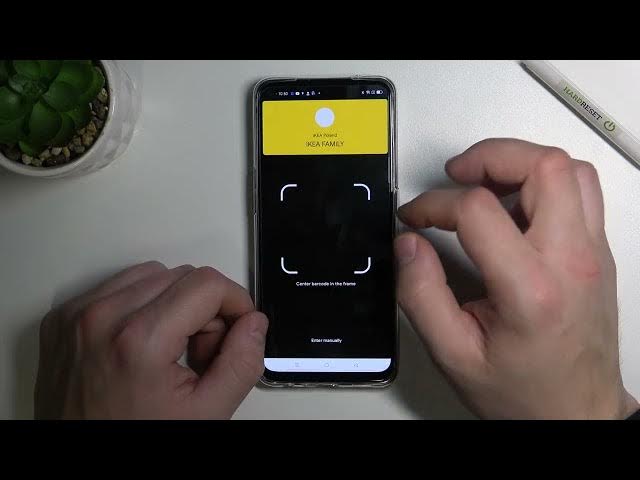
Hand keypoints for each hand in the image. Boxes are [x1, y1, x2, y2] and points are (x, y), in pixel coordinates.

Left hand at [34, 262, 266, 418]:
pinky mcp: (63, 317)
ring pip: (152, 275)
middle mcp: (101, 317)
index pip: (208, 284)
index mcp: (139, 340)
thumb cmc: (133, 438)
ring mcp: (76, 315)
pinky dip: (141, 305)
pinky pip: (119, 286)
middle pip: (182, 276)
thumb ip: (242, 364)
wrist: (81, 460)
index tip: (238, 327)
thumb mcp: (206, 414)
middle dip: (205, 309)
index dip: (235, 302)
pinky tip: (142, 344)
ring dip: (173, 303)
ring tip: (169, 350)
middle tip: (201, 354)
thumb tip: (254, 323)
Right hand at [395, 138, 638, 418]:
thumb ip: (421, 295)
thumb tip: (409, 245)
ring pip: (569, 170)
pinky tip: (514, 205)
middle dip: (490, 157)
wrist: (576, 415)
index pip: (480, 211)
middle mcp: (572, 261)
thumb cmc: (523, 393)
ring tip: (485, 183)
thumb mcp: (453, 354)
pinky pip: (579, 191)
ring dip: (521, 163)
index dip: (435, 204)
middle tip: (457, 174)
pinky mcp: (597, 253)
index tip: (416, 217)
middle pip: (543, 166)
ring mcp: (592, 253)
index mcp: (532, 290)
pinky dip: (543, 181)